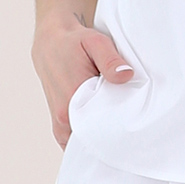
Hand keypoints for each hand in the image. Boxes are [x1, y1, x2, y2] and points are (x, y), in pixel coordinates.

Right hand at [31, 16, 134, 149]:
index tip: (134, 121)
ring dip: (100, 136)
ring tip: (117, 123)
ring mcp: (60, 122)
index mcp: (73, 97)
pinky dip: (89, 137)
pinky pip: (75, 141)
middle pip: (95, 137)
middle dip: (113, 133)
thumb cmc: (74, 43)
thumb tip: (126, 75)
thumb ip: (111, 60)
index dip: (120, 126)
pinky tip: (102, 127)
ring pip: (85, 141)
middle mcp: (64, 115)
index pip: (102, 126)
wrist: (50, 44)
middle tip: (130, 123)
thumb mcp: (96, 42)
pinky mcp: (59, 124)